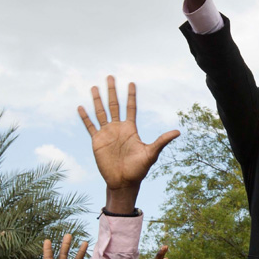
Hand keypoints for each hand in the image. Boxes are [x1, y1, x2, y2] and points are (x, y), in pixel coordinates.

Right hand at [78, 77, 179, 210]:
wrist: (123, 182)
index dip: (131, 95)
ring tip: (94, 87)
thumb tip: (178, 132)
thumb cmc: (139, 169)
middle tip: (109, 76)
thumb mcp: (151, 153)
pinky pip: (90, 126)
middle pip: (114, 105)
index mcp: (130, 129)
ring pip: (100, 112)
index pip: (131, 108)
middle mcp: (118, 128)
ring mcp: (106, 133)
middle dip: (112, 91)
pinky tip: (80, 107)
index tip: (131, 82)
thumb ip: (162, 141)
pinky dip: (85, 117)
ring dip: (97, 100)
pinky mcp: (97, 141)